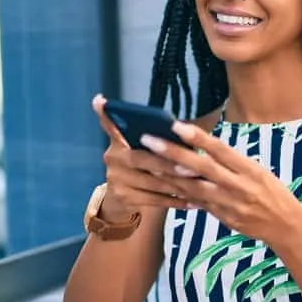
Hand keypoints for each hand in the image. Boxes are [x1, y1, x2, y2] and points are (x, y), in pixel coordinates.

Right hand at [92, 95, 194, 216]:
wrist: (122, 200)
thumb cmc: (144, 167)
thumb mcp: (146, 150)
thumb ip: (158, 139)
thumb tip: (186, 128)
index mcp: (118, 140)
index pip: (111, 124)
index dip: (105, 114)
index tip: (100, 100)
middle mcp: (113, 158)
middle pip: (141, 159)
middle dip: (168, 164)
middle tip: (193, 167)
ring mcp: (116, 179)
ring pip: (152, 183)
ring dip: (178, 185)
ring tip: (201, 185)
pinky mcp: (123, 198)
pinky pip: (155, 200)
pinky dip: (176, 200)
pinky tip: (195, 201)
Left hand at [139, 122, 301, 246]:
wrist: (286, 226)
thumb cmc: (273, 192)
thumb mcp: (258, 170)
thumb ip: (231, 161)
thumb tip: (201, 147)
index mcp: (250, 169)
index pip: (220, 150)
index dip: (197, 138)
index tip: (176, 125)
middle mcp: (239, 186)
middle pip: (202, 168)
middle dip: (173, 153)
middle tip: (150, 141)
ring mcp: (229, 204)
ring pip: (194, 188)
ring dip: (169, 175)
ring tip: (148, 162)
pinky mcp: (223, 218)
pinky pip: (198, 204)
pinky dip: (180, 193)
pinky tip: (162, 185)